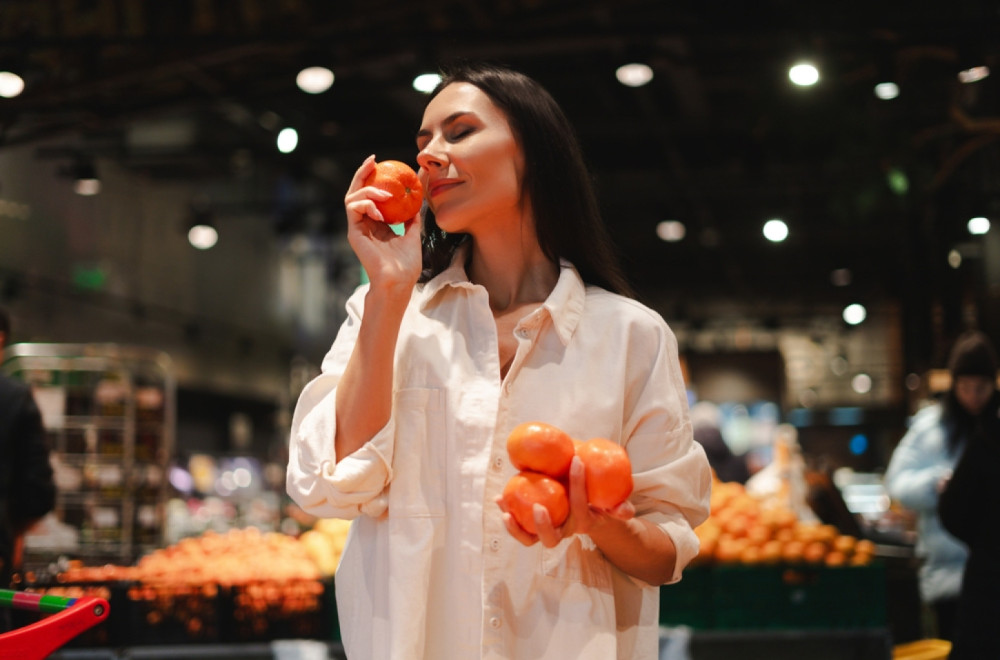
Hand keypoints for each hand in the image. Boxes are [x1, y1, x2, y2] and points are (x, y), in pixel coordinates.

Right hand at [344, 155, 422, 290]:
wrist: (399, 280)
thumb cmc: (407, 263)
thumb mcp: (413, 234)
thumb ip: (412, 217)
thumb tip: (419, 198)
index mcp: (377, 224)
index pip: (371, 196)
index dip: (374, 179)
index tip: (383, 164)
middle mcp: (365, 224)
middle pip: (358, 192)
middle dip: (363, 173)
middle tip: (373, 160)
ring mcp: (358, 228)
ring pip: (353, 198)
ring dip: (369, 191)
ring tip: (386, 194)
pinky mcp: (354, 233)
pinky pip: (353, 209)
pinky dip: (365, 204)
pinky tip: (379, 210)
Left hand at [497, 456, 634, 547]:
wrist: (585, 509)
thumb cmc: (597, 500)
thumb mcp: (611, 504)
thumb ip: (620, 507)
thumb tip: (626, 510)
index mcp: (582, 522)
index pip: (580, 505)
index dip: (579, 484)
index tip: (576, 460)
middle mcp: (562, 531)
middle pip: (551, 539)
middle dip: (544, 526)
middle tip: (537, 507)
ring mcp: (546, 530)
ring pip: (530, 539)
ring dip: (517, 528)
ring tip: (505, 510)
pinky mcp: (531, 526)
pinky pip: (519, 527)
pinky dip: (507, 514)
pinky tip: (499, 498)